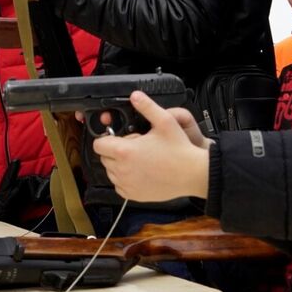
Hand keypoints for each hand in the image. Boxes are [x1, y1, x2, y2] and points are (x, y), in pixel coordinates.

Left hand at [92, 91, 211, 201]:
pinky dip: (125, 179)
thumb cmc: (179, 149)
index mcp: (124, 151)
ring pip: (111, 172)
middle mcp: (121, 169)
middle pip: (104, 157)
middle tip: (135, 146)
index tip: (120, 137)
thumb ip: (147, 107)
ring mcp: (126, 184)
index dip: (107, 138)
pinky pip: (119, 186)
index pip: (99, 144)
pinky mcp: (133, 195)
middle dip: (114, 150)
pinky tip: (140, 171)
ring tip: (139, 159)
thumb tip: (135, 96)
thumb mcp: (164, 121)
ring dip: (119, 165)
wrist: (192, 174)